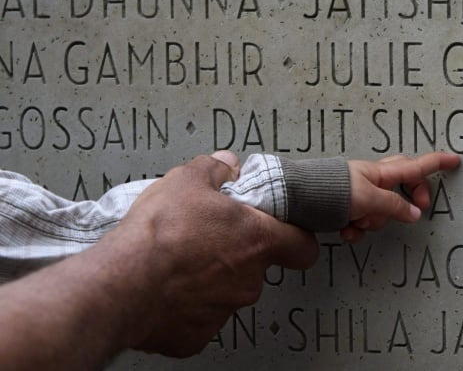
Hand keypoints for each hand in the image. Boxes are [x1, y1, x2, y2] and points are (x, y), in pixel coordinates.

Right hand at [106, 151, 318, 356]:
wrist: (120, 285)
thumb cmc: (158, 234)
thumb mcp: (187, 180)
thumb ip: (214, 169)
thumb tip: (225, 164)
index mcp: (256, 241)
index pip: (303, 246)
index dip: (296, 237)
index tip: (284, 232)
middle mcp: (248, 281)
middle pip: (256, 267)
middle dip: (236, 253)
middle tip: (207, 238)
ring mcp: (223, 311)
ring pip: (227, 292)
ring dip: (210, 278)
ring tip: (179, 261)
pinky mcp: (195, 336)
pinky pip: (197, 317)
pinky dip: (185, 305)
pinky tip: (165, 288)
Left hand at [341, 152, 459, 241]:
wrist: (299, 201)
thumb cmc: (332, 192)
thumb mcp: (369, 199)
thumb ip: (394, 206)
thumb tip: (414, 213)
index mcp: (380, 173)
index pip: (415, 166)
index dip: (436, 163)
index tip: (454, 160)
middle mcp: (371, 181)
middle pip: (401, 188)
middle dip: (404, 202)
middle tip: (411, 212)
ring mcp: (359, 195)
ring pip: (380, 211)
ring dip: (372, 222)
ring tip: (356, 222)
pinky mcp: (347, 209)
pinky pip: (362, 222)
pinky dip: (356, 229)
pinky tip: (345, 231)